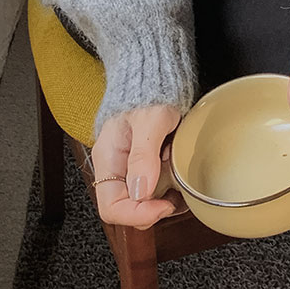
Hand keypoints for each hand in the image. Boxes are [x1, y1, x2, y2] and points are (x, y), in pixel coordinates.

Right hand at [89, 103, 189, 228]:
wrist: (154, 74)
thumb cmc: (149, 91)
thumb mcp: (149, 119)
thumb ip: (143, 154)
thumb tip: (141, 192)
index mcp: (108, 160)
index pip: (111, 208)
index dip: (138, 214)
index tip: (164, 205)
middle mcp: (117, 169)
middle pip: (128, 209)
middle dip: (154, 208)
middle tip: (177, 196)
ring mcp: (132, 168)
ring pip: (144, 202)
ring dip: (165, 199)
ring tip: (181, 183)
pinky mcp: (147, 165)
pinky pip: (156, 188)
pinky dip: (171, 188)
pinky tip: (181, 176)